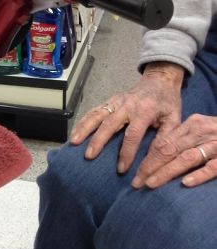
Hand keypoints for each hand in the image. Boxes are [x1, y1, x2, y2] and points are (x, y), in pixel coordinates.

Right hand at [70, 62, 184, 174]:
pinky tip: (75, 132)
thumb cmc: (168, 102)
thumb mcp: (175, 119)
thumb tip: (157, 159)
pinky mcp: (110, 101)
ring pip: (97, 115)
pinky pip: (94, 111)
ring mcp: (116, 102)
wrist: (160, 79)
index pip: (133, 134)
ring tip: (74, 142)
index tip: (121, 169)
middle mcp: (127, 105)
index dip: (126, 152)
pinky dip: (83, 121)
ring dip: (84, 129)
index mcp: (145, 111)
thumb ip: (166, 137)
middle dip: (98, 141)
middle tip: (89, 156)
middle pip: (109, 124)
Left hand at [132, 113, 216, 188]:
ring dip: (167, 171)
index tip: (135, 173)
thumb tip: (158, 155)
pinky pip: (212, 166)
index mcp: (193, 124)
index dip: (148, 157)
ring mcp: (216, 145)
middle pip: (170, 149)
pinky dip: (199, 174)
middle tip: (136, 183)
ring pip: (186, 158)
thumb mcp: (202, 130)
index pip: (164, 141)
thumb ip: (183, 139)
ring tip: (151, 183)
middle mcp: (202, 132)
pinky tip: (185, 183)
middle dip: (151, 166)